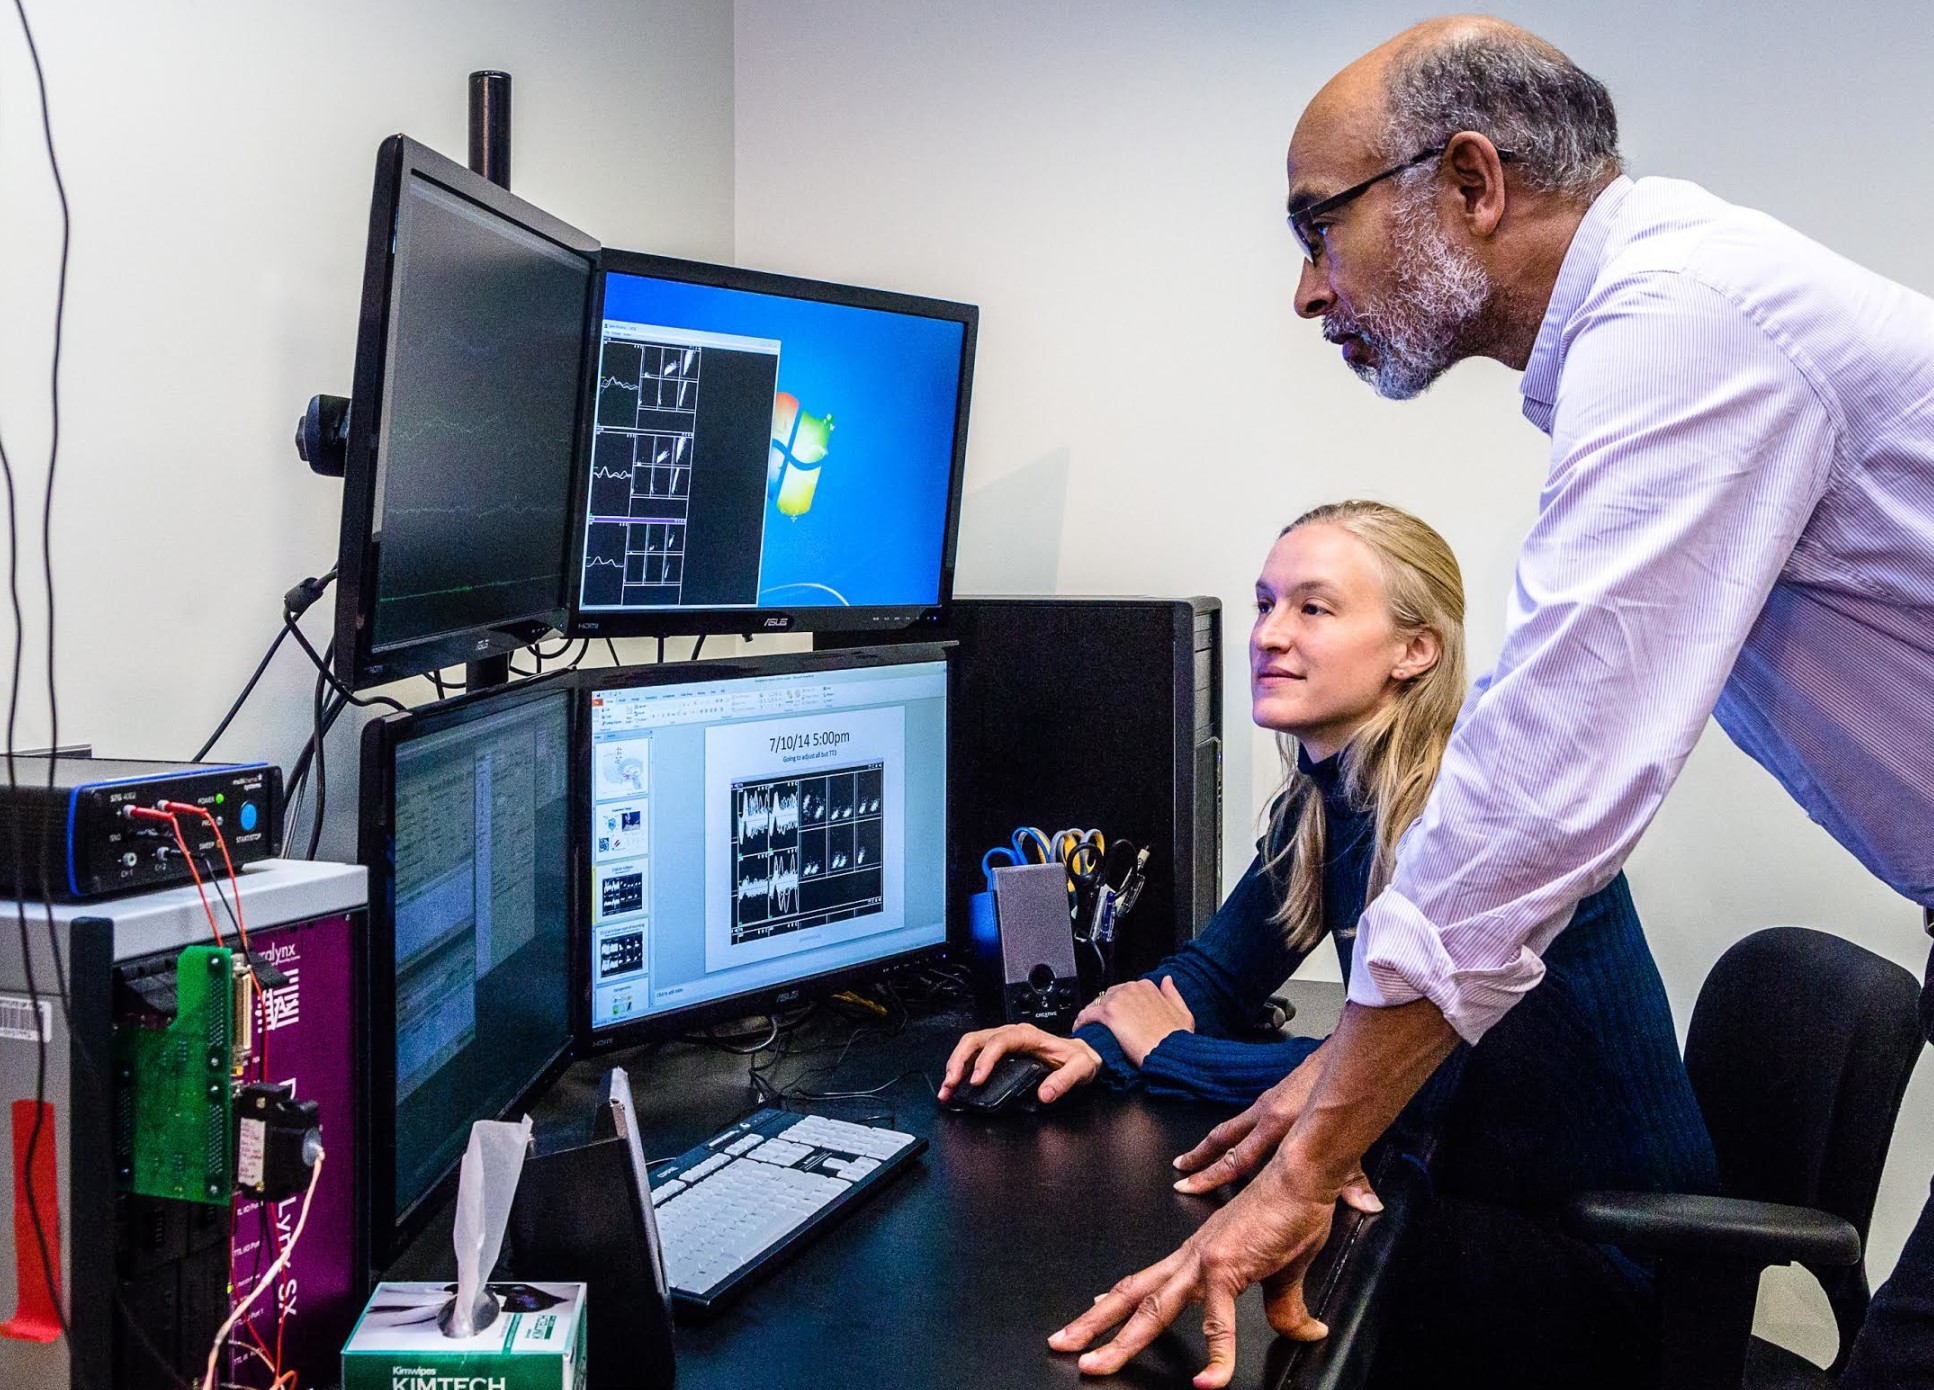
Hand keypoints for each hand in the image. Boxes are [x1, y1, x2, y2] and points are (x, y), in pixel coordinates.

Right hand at [937, 1022, 1100, 1105]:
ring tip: (947, 1087)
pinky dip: (962, 1067)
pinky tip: (955, 1084)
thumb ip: (1065, 1080)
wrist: (1082, 1054)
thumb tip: (1045, 1094)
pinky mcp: (1000, 1051)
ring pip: (971, 1045)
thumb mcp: (1080, 1068)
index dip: (985, 1059)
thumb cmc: (1080, 1058)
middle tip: (951, 1084)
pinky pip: (975, 1054)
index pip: (999, 1041)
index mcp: (1028, 1035)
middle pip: (976, 1040)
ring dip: (956, 1064)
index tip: (978, 1080)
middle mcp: (1012, 1034)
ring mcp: (1003, 1041)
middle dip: (960, 1061)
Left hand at [1049, 1154, 1341, 1387]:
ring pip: (1151, 1309)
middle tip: (1062, 1344)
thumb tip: (1305, 1332)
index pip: (1146, 1280)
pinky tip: (1210, 1382)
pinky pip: (1220, 1325)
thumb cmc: (1291, 1210)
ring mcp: (1204, 1262)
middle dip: (1094, 1323)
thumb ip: (1285, 1307)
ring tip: (1096, 1366)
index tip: (1094, 1308)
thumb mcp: (1284, 1271)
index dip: (1117, 1299)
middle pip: (1132, 1295)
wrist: (1302, 1177)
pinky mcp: (1227, 1269)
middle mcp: (1191, 1256)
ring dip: (1120, 1341)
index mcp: (1197, 1254)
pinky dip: (1217, 1358)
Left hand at [1070, 977, 1194, 1065]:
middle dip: (1107, 1009)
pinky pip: (1087, 1015)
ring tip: (1092, 1029)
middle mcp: (1132, 988)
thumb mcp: (1183, 1013)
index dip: (1121, 1004)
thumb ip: (1173, 994)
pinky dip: (1081, 1022)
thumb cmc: (1177, 1038)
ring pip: (1097, 1004)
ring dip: (1093, 1015)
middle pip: (1110, 996)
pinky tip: (1081, 1030)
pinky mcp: (1108, 1014)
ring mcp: (1119, 1000)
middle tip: (1106, 1025)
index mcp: (1148, 987)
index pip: (1126, 991)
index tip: (1120, 1016)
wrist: (1170, 1052)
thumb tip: (1167, 979)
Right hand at [1169, 1044, 1381, 1210]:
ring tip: (1191, 1157)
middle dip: (1199, 1159)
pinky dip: (1229, 1131)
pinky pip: (1242, 1117)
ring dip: (1208, 1143)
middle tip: (1179, 1172)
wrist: (1341, 1058)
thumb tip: (1368, 1206)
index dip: (1212, 1176)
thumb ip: (1355, 1178)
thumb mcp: (1350, 1143)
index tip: (1189, 1186)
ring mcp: (1265, 1103)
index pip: (1236, 1159)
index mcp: (1278, 1127)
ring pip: (1229, 1126)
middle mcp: (1265, 1114)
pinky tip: (1227, 1138)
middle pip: (1223, 1140)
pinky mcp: (1271, 1095)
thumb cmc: (1344, 1096)